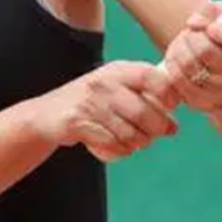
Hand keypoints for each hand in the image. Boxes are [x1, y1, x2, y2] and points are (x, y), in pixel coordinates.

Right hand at [28, 61, 178, 162]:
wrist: (47, 114)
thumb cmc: (91, 102)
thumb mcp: (117, 90)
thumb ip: (145, 101)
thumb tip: (174, 127)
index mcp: (118, 70)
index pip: (151, 76)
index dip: (167, 93)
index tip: (170, 107)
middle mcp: (105, 82)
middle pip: (144, 112)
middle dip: (156, 129)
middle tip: (153, 134)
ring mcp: (90, 102)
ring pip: (130, 133)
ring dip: (137, 143)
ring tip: (133, 141)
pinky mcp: (78, 121)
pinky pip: (111, 144)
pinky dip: (119, 151)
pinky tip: (115, 147)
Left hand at [161, 1, 221, 113]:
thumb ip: (215, 11)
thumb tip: (193, 23)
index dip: (221, 30)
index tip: (212, 27)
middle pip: (207, 52)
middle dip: (193, 36)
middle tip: (192, 31)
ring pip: (189, 66)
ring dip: (180, 48)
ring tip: (184, 42)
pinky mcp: (204, 104)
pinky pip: (179, 81)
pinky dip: (173, 64)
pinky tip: (178, 56)